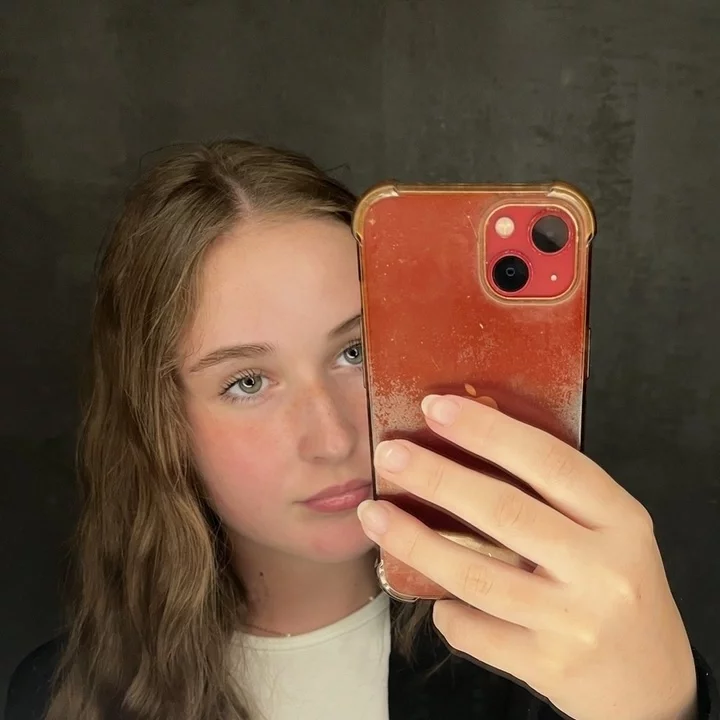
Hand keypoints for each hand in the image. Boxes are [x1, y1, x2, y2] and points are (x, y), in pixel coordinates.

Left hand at [357, 394, 697, 719]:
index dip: (488, 431)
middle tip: (390, 454)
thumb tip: (465, 447)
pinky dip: (445, 610)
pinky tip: (433, 595)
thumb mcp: (608, 531)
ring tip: (374, 515)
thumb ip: (555, 497)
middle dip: (437, 477)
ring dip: (414, 540)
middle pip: (504, 511)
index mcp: (620, 520)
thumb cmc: (618, 587)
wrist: (653, 683)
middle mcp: (603, 568)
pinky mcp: (548, 667)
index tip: (437, 408)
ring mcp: (575, 622)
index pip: (549, 461)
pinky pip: (475, 632)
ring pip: (477, 574)